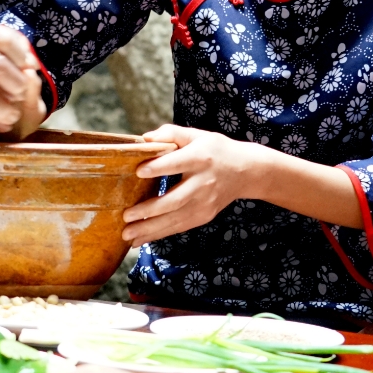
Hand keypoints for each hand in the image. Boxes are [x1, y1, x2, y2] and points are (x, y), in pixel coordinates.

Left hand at [122, 125, 258, 244]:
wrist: (246, 172)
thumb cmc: (216, 150)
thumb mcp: (198, 135)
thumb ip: (171, 133)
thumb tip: (144, 139)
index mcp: (201, 158)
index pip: (178, 162)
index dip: (159, 167)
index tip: (138, 171)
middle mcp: (203, 183)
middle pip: (175, 199)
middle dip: (149, 210)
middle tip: (126, 215)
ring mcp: (204, 203)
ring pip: (175, 219)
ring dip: (150, 229)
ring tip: (127, 235)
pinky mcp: (204, 216)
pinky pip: (179, 227)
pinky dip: (159, 234)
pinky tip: (140, 239)